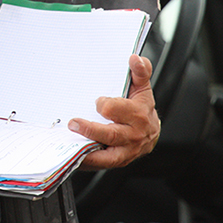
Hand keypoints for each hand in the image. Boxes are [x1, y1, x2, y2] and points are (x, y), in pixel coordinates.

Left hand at [69, 54, 159, 169]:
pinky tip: (76, 157)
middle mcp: (133, 135)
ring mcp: (126, 151)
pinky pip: (102, 164)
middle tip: (73, 122)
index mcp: (138, 115)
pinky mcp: (117, 161)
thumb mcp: (142, 89)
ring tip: (72, 146)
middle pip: (111, 134)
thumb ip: (140, 72)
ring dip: (88, 152)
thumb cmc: (141, 108)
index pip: (117, 110)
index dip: (104, 105)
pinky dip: (89, 162)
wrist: (150, 133)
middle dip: (90, 129)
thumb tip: (135, 58)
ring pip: (107, 156)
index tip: (97, 102)